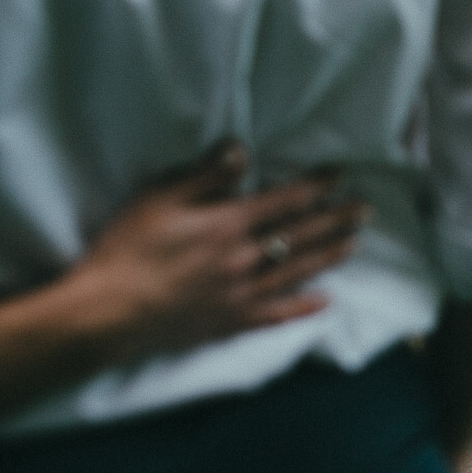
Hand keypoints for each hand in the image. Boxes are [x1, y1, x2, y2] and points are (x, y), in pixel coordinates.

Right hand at [62, 142, 365, 361]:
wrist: (107, 312)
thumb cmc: (127, 249)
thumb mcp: (160, 198)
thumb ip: (206, 175)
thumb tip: (242, 150)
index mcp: (228, 225)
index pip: (284, 200)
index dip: (315, 186)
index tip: (340, 175)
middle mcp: (244, 259)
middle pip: (300, 235)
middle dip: (335, 219)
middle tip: (364, 210)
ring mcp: (241, 295)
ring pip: (297, 271)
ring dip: (329, 255)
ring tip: (354, 243)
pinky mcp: (232, 323)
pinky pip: (277, 315)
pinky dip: (303, 308)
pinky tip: (325, 301)